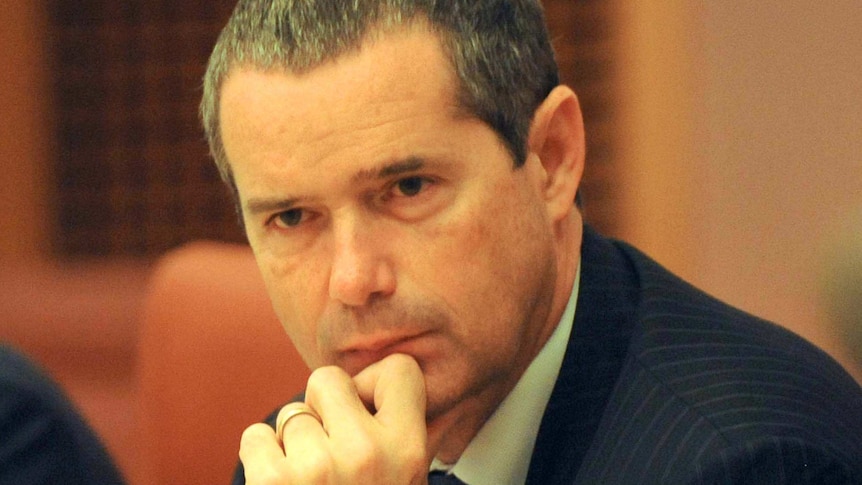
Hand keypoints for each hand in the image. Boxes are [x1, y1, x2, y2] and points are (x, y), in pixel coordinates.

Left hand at [239, 354, 429, 483]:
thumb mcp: (407, 476)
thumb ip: (401, 429)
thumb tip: (387, 376)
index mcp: (408, 450)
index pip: (398, 368)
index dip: (373, 387)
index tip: (366, 416)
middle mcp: (368, 454)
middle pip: (328, 378)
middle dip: (322, 408)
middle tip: (333, 453)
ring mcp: (319, 469)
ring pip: (291, 412)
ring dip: (293, 443)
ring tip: (311, 480)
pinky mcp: (273, 483)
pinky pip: (255, 436)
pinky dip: (262, 459)